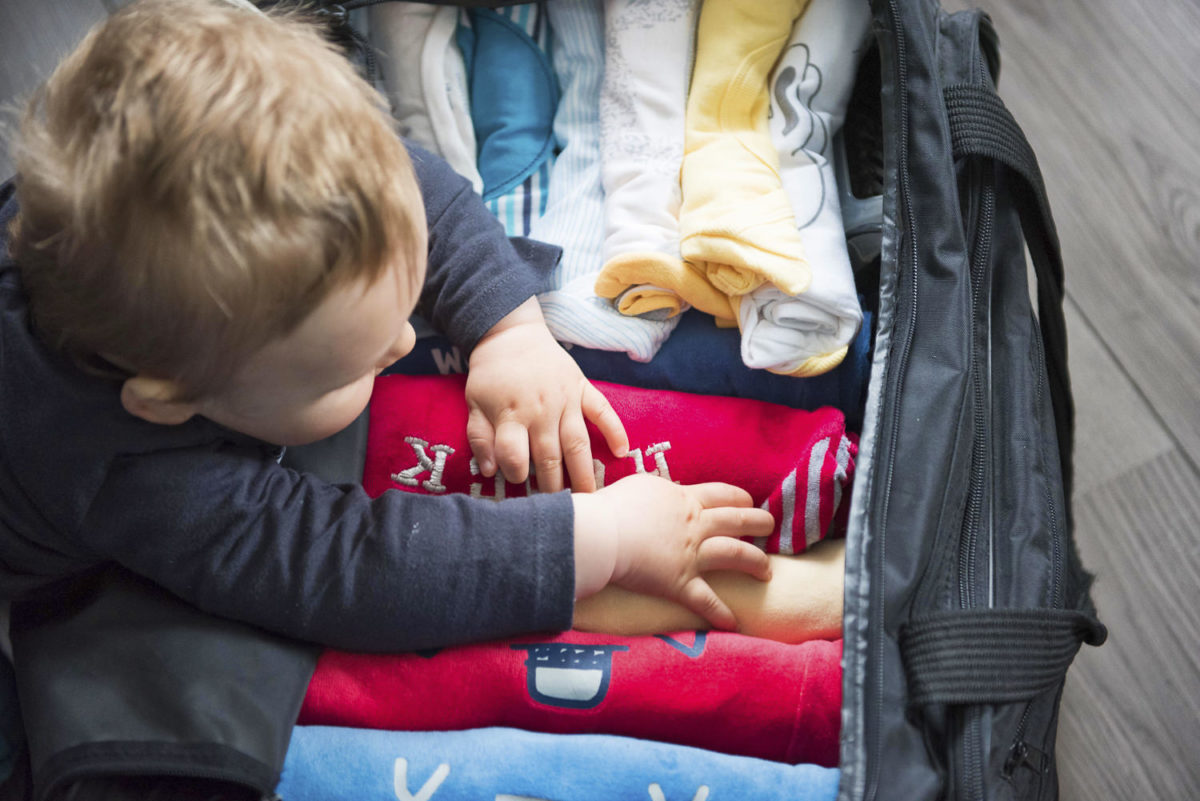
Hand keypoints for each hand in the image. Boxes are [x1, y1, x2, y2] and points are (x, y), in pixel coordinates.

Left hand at [466, 298, 628, 492]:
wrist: (511, 335)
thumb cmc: (491, 375)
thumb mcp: (474, 404)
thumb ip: (480, 438)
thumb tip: (490, 472)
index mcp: (511, 413)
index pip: (515, 455)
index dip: (515, 474)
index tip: (519, 485)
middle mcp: (541, 409)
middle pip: (550, 456)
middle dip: (554, 486)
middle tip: (560, 510)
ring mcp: (566, 399)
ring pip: (577, 443)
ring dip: (584, 472)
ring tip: (590, 498)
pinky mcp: (582, 388)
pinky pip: (603, 411)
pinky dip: (615, 430)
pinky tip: (622, 452)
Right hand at [572, 474, 774, 630]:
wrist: (602, 534)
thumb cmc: (613, 507)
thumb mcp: (640, 487)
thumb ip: (659, 493)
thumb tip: (663, 495)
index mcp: (685, 500)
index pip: (722, 494)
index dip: (739, 498)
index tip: (747, 502)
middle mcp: (695, 525)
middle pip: (737, 519)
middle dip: (759, 522)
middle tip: (770, 525)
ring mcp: (691, 555)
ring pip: (735, 555)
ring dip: (756, 562)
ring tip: (767, 571)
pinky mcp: (680, 583)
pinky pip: (706, 600)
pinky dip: (720, 613)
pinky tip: (733, 622)